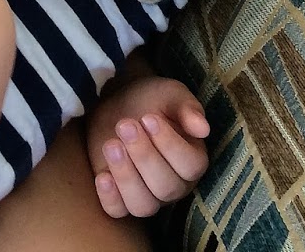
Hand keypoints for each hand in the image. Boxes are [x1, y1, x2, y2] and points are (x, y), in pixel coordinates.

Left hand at [87, 74, 210, 217]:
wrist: (117, 103)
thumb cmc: (150, 100)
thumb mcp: (170, 94)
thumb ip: (187, 107)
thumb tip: (203, 128)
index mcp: (193, 159)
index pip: (190, 166)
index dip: (170, 145)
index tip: (148, 118)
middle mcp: (175, 184)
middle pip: (166, 187)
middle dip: (143, 155)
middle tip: (125, 125)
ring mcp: (148, 194)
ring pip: (144, 205)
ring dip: (126, 176)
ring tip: (111, 145)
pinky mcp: (120, 197)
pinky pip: (118, 211)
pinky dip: (110, 198)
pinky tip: (102, 175)